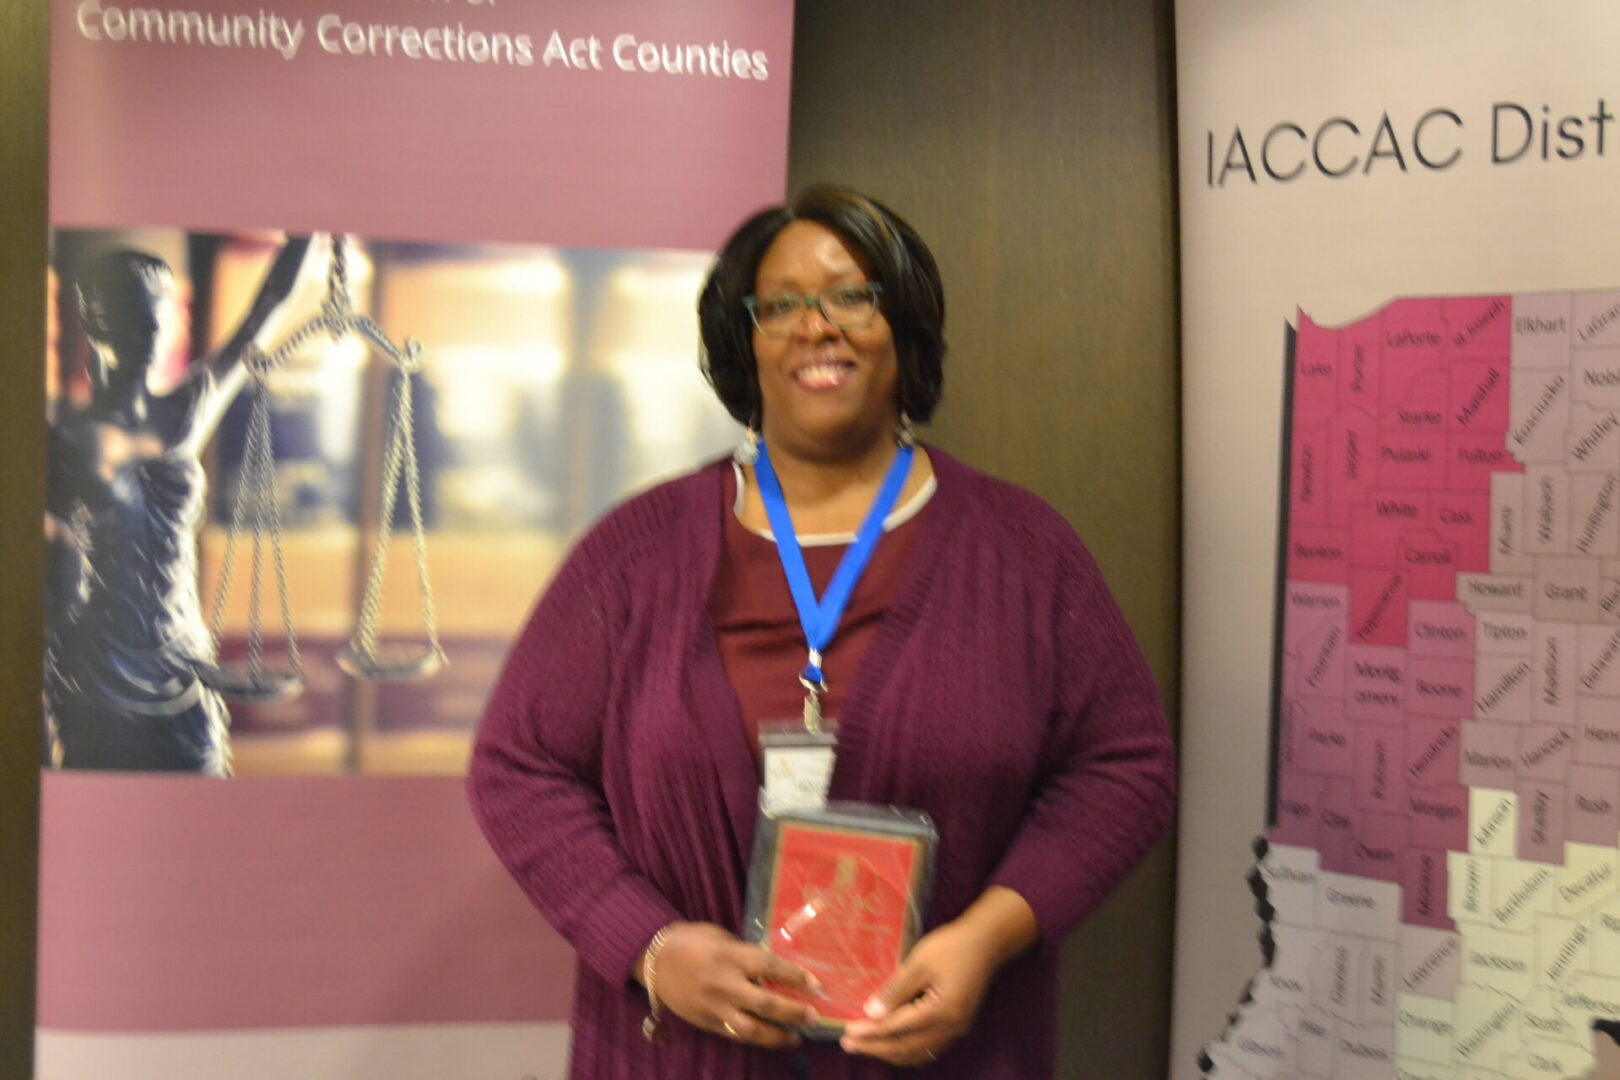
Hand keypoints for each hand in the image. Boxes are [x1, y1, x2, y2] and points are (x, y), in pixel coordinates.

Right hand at [641, 922, 821, 1049]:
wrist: (655, 959)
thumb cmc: (693, 941)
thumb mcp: (723, 938)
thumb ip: (747, 953)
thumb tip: (775, 968)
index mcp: (730, 956)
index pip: (771, 967)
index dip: (796, 977)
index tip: (816, 985)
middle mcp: (724, 983)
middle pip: (766, 1003)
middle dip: (794, 1012)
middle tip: (814, 1017)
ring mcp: (714, 1006)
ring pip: (751, 1028)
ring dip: (778, 1035)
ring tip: (797, 1037)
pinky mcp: (706, 1022)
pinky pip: (735, 1034)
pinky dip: (756, 1039)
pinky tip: (771, 1038)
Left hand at [839, 887, 1036, 1066]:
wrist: (986, 942)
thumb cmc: (952, 946)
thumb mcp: (919, 962)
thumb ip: (895, 990)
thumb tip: (871, 1013)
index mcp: (942, 1011)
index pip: (898, 1028)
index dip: (871, 1032)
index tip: (848, 1032)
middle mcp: (951, 1028)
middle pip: (907, 1049)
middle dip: (875, 1048)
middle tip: (848, 1044)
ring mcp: (956, 1030)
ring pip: (918, 1054)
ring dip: (889, 1053)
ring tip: (865, 1047)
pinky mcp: (957, 1026)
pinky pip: (928, 1048)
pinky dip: (906, 1050)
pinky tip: (891, 1043)